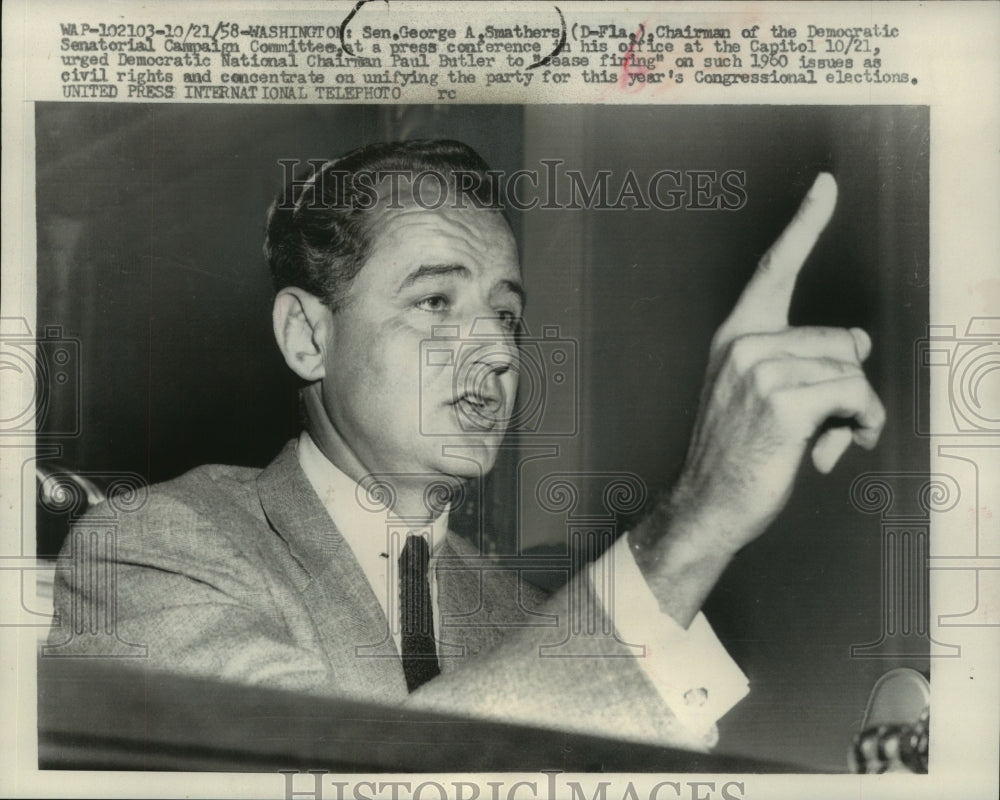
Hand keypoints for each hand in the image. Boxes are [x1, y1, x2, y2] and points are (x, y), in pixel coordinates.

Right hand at [673, 173, 885, 553]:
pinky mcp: (781, 403)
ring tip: (831, 440)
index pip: (774, 270)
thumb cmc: (738, 457)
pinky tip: (840, 448)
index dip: (804, 225)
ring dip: (858, 411)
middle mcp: (744, 345)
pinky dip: (862, 423)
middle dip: (848, 386)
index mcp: (735, 338)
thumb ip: (805, 362)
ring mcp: (759, 371)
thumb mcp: (765, 399)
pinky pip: (854, 395)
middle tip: (829, 425)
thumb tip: (859, 339)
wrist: (706, 506)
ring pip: (851, 369)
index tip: (826, 186)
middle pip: (840, 340)